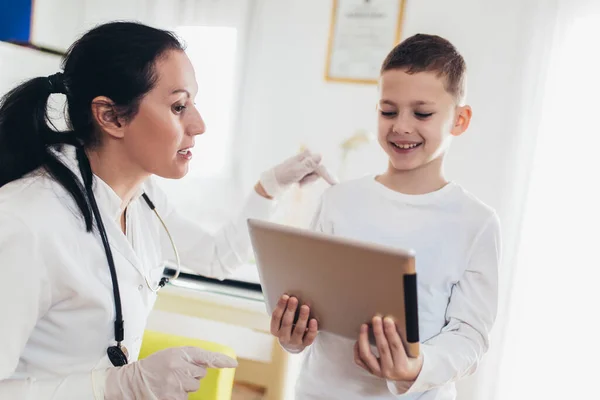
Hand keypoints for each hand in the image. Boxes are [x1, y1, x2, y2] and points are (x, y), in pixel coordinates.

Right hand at [104, 346, 236, 399]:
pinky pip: (187, 397)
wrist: (133, 382)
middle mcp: (178, 369)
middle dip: (191, 373)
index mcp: (178, 354)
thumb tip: (210, 362)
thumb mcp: (171, 354)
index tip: (233, 363)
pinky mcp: (173, 398)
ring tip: (170, 381)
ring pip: (194, 386)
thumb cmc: (154, 366)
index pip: (205, 356)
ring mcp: (176, 385)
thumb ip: (191, 356)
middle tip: (175, 372)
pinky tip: (168, 390)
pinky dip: (180, 394)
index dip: (221, 360)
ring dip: (186, 385)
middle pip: (200, 373)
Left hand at [258, 150, 337, 197]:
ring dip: (307, 182)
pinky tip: (298, 182)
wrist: (273, 183)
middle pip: (318, 172)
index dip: (328, 175)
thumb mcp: (296, 171)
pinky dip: (305, 182)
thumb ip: (309, 164)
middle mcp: (307, 158)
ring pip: (315, 176)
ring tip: (297, 182)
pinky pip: (311, 178)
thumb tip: (320, 156)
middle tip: (300, 183)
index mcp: (306, 155)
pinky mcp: (304, 171)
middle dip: (310, 180)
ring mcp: (306, 165)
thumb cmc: (283, 176)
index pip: (320, 167)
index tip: (335, 184)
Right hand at [270, 295, 317, 352]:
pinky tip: (313, 320)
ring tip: (305, 307)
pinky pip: (309, 338)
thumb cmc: (288, 326)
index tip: (285, 296)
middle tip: (294, 299)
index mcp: (275, 330)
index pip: (276, 317)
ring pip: (298, 330)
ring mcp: (294, 342)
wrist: (294, 343)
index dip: (280, 306)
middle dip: (290, 310)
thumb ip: (285, 310)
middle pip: (286, 323)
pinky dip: (312, 329)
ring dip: (302, 317)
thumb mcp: (282, 320)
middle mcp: (283, 337)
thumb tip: (290, 295)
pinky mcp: (305, 344)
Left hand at [354, 316, 422, 381]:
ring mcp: (378, 372)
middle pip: (382, 348)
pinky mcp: (371, 371)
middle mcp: (389, 371)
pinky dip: (357, 349)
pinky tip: (359, 339)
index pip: (396, 346)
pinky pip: (360, 360)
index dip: (391, 332)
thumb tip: (392, 322)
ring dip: (364, 338)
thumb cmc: (412, 360)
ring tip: (364, 326)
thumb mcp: (414, 352)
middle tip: (376, 319)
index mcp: (402, 366)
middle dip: (378, 331)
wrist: (408, 374)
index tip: (388, 320)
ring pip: (366, 355)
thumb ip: (406, 340)